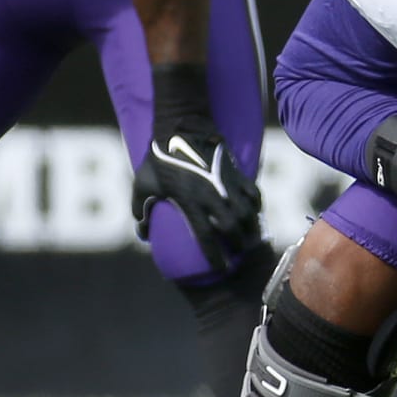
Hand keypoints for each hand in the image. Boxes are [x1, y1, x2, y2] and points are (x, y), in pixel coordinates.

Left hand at [132, 119, 261, 272]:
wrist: (182, 127)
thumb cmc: (159, 158)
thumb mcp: (143, 184)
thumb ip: (140, 210)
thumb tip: (143, 234)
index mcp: (189, 201)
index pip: (206, 235)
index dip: (215, 256)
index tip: (221, 269)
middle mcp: (211, 195)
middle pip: (232, 227)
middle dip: (238, 244)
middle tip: (239, 254)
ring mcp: (227, 184)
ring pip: (247, 212)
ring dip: (251, 228)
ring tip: (251, 239)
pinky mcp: (236, 173)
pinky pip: (253, 194)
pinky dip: (256, 206)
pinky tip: (254, 214)